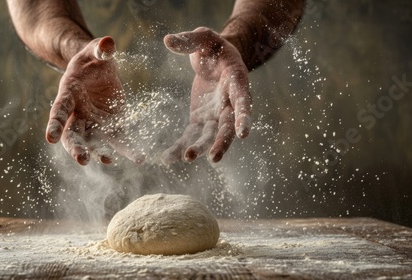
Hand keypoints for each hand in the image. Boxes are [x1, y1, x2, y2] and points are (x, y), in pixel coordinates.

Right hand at [46, 36, 143, 164]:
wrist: (98, 70)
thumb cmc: (92, 58)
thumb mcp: (95, 50)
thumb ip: (100, 48)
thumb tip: (108, 43)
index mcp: (68, 93)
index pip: (59, 110)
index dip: (53, 124)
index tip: (49, 138)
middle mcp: (77, 113)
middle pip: (72, 134)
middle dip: (75, 147)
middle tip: (82, 159)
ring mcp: (93, 123)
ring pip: (93, 142)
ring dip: (100, 153)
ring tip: (109, 161)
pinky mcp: (110, 126)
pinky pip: (117, 140)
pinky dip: (126, 149)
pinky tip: (137, 157)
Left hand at [162, 27, 251, 164]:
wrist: (216, 59)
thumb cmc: (213, 47)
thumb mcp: (204, 38)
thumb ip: (189, 40)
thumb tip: (168, 40)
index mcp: (236, 81)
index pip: (243, 100)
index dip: (244, 117)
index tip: (243, 134)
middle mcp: (229, 103)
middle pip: (228, 126)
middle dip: (222, 142)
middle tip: (214, 158)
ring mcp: (215, 114)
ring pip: (210, 136)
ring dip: (200, 148)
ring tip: (186, 158)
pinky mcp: (201, 120)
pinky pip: (192, 136)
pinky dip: (181, 147)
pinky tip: (168, 158)